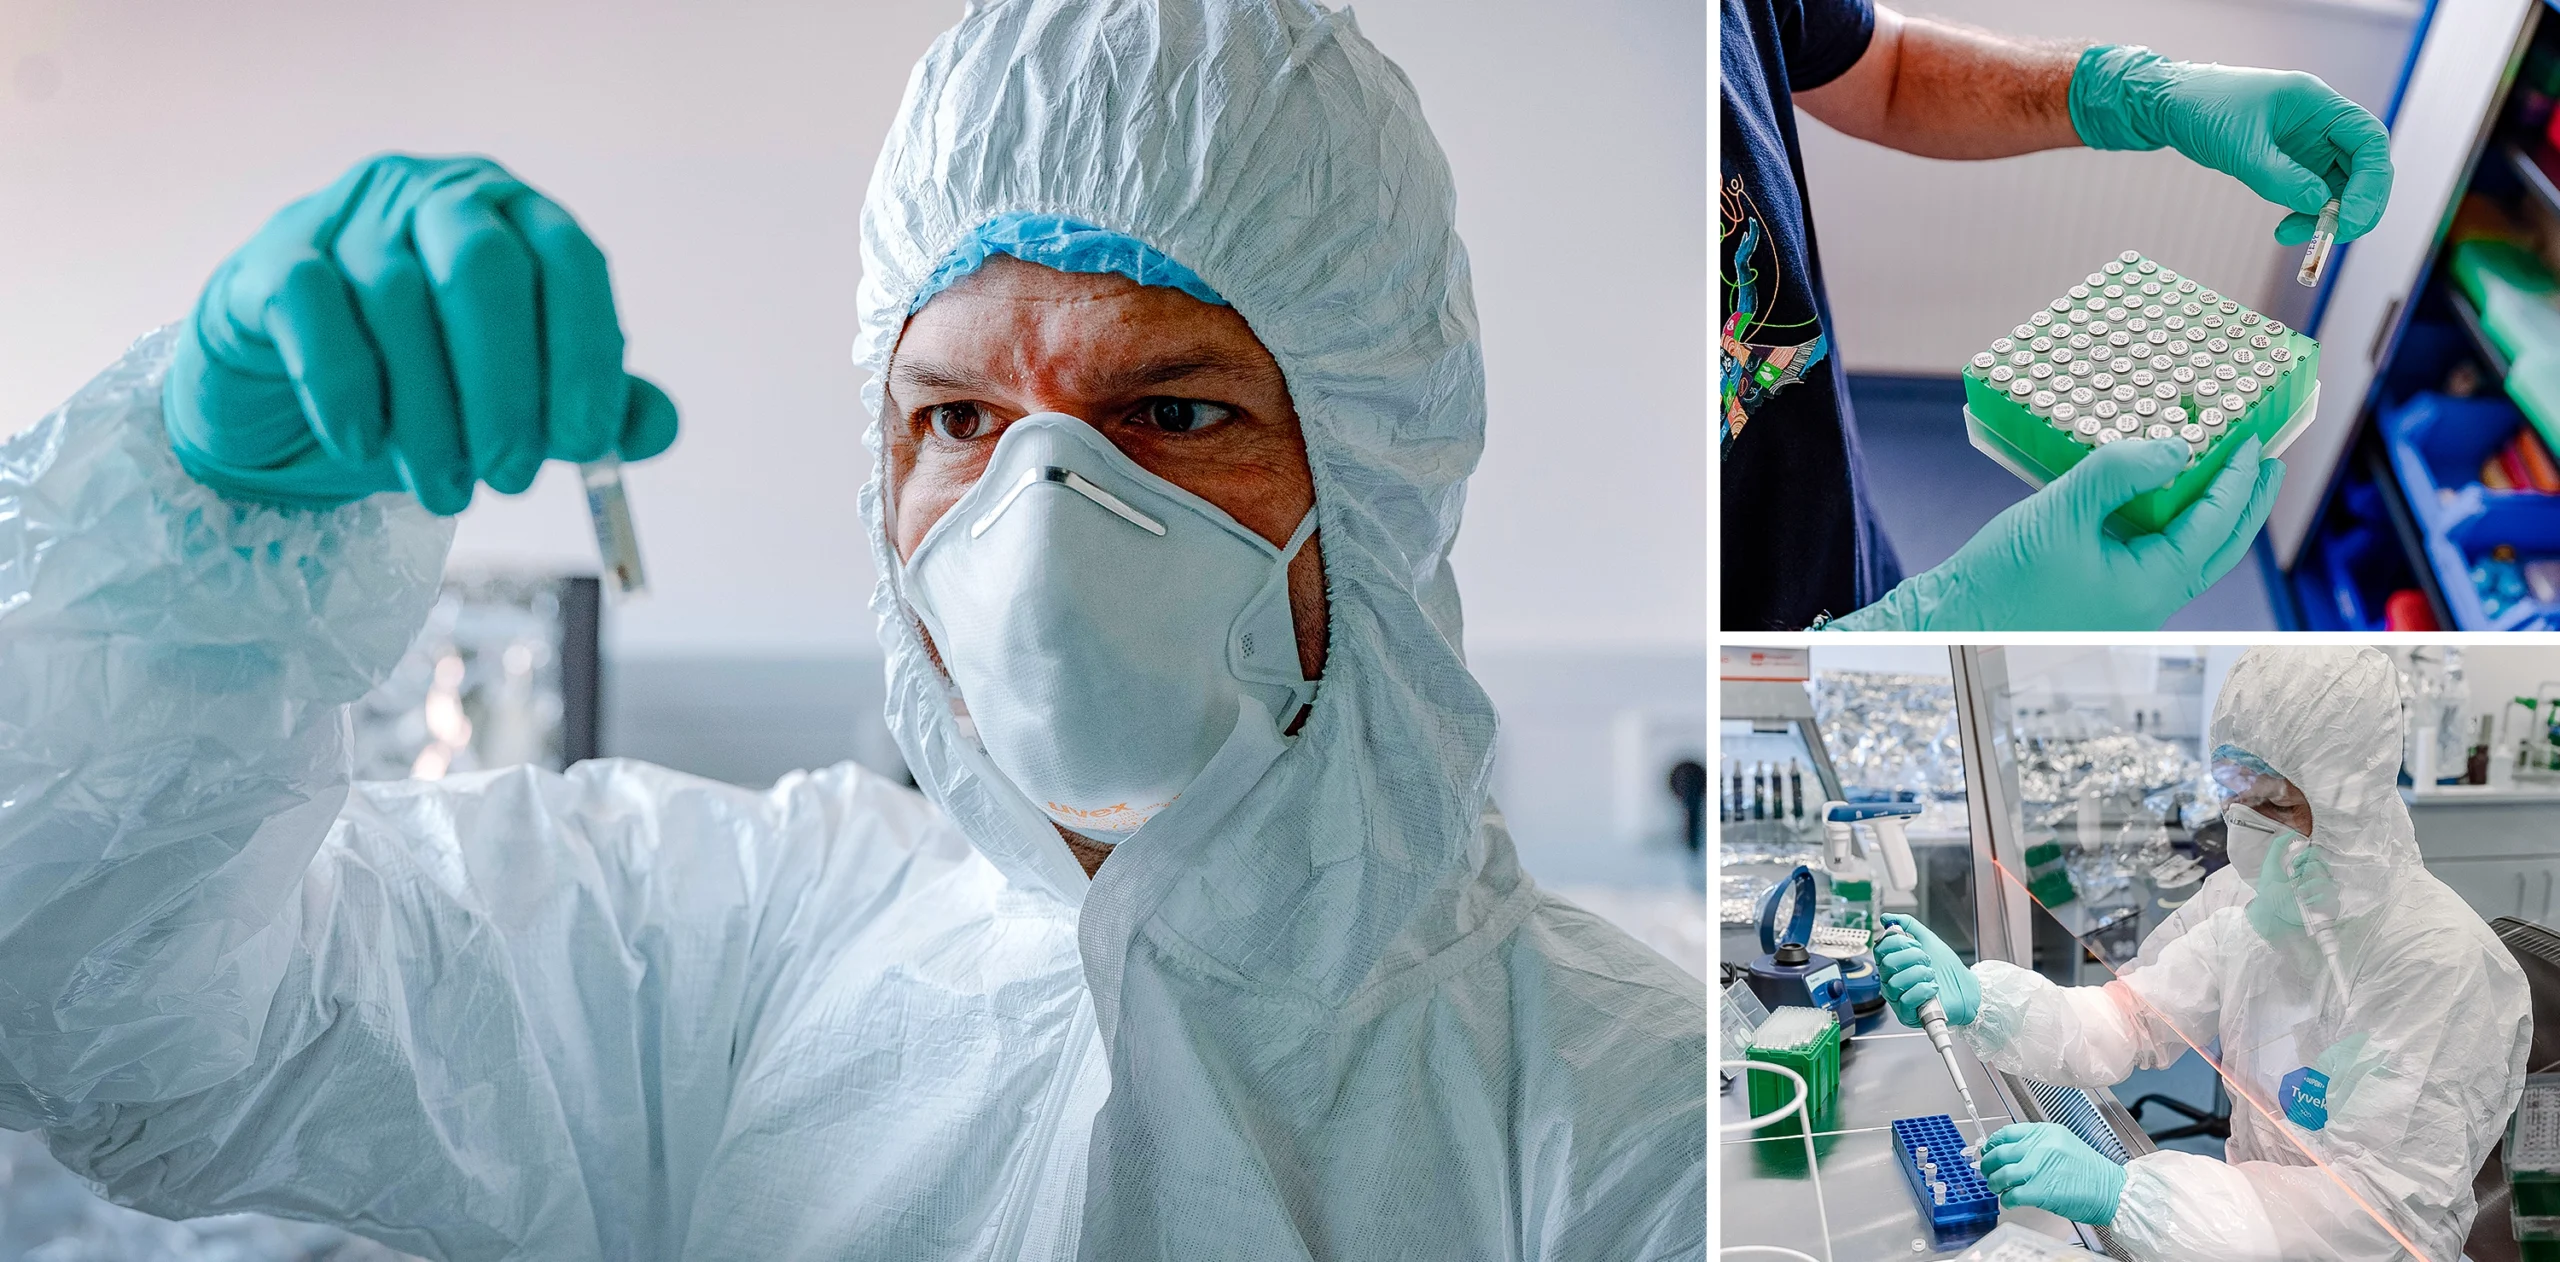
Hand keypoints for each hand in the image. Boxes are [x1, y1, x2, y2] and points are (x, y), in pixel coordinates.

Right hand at [165, 154, 678, 513]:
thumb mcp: (518, 398)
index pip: (569, 262)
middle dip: (507, 389)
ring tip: (446, 492)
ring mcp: (349, 217)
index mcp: (515, 216)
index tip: (587, 444)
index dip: (584, 354)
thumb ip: (592, 407)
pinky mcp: (273, 259)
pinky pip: (317, 314)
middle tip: (511, 479)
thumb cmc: (421, 383)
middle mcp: (435, 196)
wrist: (282, 384)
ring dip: (429, 417)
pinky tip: (365, 448)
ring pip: (399, 301)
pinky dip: (348, 392)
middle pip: (484, 270)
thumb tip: (656, 428)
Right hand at [1832, 437, 2282, 630]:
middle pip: (2219, 550)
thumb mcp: (2060, 511)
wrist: (1953, 618)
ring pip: (2192, 555)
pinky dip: (2175, 522)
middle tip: (2268, 462)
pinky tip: (2168, 495)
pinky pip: (2159, 556)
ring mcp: (2130, 602)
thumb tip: (2178, 449)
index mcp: (2148, 587)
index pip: (2212, 526)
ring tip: (2229, 474)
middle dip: (2246, 504)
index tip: (2249, 441)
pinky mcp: (2108, 595)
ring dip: (2214, 513)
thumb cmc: (1999, 576)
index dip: (2234, 480)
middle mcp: (2149, 602)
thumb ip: (2120, 473)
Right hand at [1876, 913, 1979, 1026]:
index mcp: (1893, 963)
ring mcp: (1897, 998)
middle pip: (1888, 963)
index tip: (1916, 944)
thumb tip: (1887, 917)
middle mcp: (1891, 980)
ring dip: (1920, 974)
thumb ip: (1908, 925)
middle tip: (1927, 961)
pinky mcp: (1906, 1014)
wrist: (1967, 989)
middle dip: (1913, 957)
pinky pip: (1906, 999)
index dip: (1899, 942)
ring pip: (1896, 982)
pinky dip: (1923, 990)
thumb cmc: (1948, 969)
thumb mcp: (1928, 941)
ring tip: (1931, 976)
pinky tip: (1933, 988)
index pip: (1881, 948)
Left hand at [1976, 1122, 2126, 1224]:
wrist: (2112, 1190)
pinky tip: (2010, 1200)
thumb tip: (2011, 1153)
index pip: (2007, 1133)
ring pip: (2001, 1174)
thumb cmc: (2091, 1172)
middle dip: (1987, 1165)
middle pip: (1999, 1153)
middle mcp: (2040, 1147)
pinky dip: (2006, 1200)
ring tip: (1997, 1187)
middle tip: (1986, 1171)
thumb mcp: (2064, 1145)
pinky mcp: (2039, 1190)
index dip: (1992, 1143)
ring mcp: (2038, 1168)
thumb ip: (2038, 1145)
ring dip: (1994, 1183)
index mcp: (2046, 1133)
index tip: (1987, 1150)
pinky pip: (2011, 1195)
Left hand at [2070, 45, 2391, 245]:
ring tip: (2291, 234)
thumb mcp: (2239, 145)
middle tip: (2334, 236)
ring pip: (2338, 186)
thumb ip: (2278, 176)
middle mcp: (2321, 124)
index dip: (2371, 181)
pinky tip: (2285, 230)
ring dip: (2326, 216)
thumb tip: (2318, 203)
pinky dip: (2306, 214)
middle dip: (2355, 204)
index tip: (2351, 216)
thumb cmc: (2202, 109)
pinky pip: (2312, 193)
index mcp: (2318, 104)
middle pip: (2363, 167)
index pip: (2369, 140)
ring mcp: (2307, 145)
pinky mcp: (2290, 163)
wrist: (2168, 107)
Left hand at [2245, 831, 2336, 941]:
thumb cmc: (2269, 893)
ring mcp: (2322, 895)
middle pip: (2325, 867)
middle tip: (2295, 877)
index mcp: (2305, 870)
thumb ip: (2278, 847)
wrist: (2269, 914)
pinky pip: (2334, 900)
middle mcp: (2315, 881)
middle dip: (2309, 869)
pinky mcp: (2326, 909)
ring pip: (2331, 883)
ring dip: (2312, 885)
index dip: (2307, 856)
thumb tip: (2292, 832)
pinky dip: (2319, 900)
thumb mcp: (2270, 866)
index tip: (2295, 862)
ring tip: (2299, 892)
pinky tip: (2307, 902)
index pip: (2317, 855)